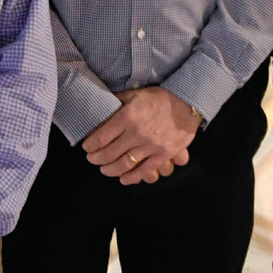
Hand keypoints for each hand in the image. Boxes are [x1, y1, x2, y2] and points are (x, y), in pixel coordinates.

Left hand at [81, 86, 197, 184]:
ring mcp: (150, 146)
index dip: (90, 145)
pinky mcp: (163, 155)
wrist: (187, 104)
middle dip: (96, 159)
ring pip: (124, 164)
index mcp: (127, 116)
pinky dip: (131, 177)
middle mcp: (137, 133)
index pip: (101, 137)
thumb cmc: (159, 98)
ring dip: (110, 170)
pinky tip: (123, 178)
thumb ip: (117, 101)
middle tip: (92, 159)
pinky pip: (144, 170)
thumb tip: (101, 106)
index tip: (86, 148)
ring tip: (104, 169)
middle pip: (109, 153)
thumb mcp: (135, 94)